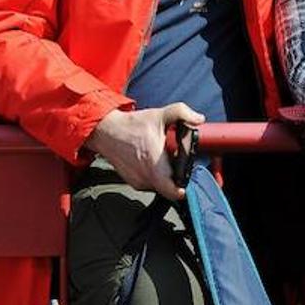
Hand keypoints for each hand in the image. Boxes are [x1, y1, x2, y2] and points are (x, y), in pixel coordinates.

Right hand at [83, 103, 204, 200]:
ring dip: (164, 177)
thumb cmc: (131, 125)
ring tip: (163, 160)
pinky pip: (149, 184)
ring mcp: (138, 182)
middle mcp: (146, 178)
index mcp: (155, 165)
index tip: (187, 180)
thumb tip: (199, 118)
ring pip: (160, 187)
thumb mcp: (159, 115)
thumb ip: (182, 113)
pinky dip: (154, 176)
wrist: (106, 131)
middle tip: (176, 163)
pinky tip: (152, 161)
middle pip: (169, 189)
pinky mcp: (133, 182)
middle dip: (176, 178)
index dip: (184, 190)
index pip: (174, 192)